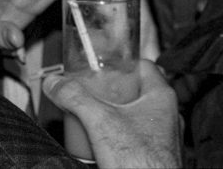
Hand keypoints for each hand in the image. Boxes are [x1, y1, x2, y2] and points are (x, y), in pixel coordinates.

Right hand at [43, 59, 181, 168]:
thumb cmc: (142, 162)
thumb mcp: (100, 121)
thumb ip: (75, 97)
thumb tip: (55, 83)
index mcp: (162, 97)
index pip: (144, 65)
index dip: (122, 63)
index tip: (104, 66)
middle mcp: (167, 116)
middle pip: (136, 92)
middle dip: (112, 94)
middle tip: (93, 94)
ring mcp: (163, 138)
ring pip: (136, 117)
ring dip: (114, 117)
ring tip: (94, 120)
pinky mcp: (156, 157)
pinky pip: (136, 140)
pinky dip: (119, 138)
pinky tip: (102, 146)